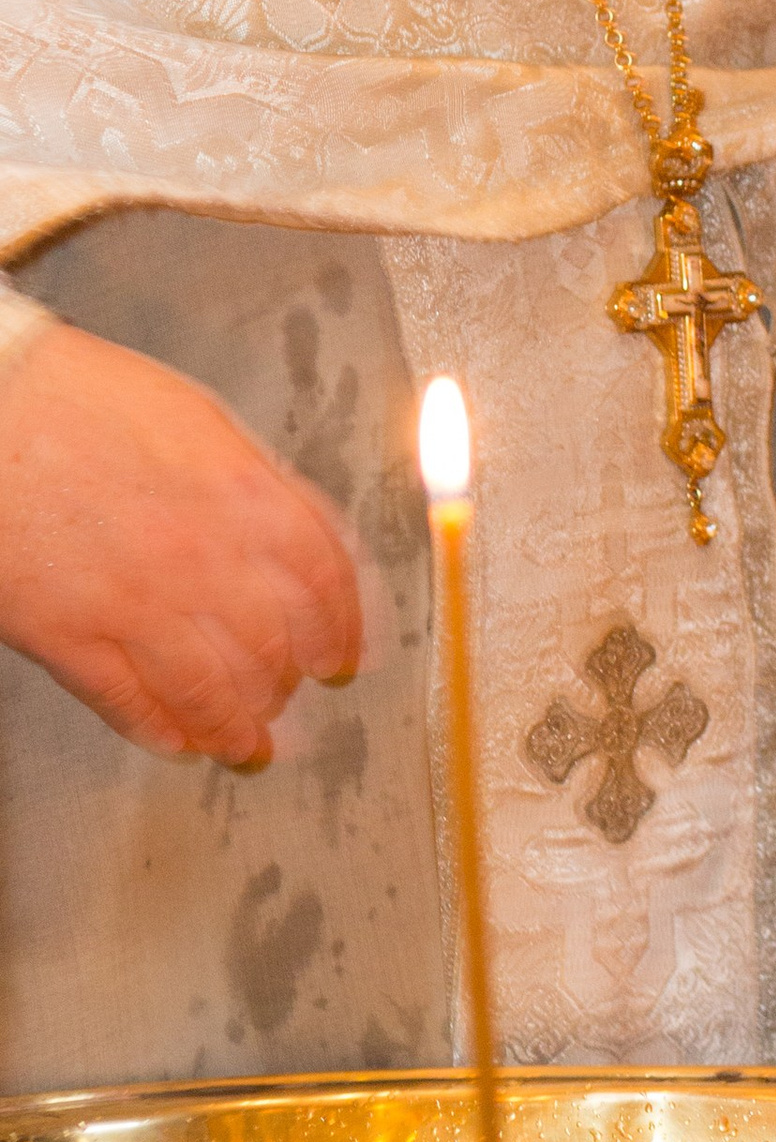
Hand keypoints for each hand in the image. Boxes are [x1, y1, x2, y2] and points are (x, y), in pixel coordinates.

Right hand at [0, 321, 363, 765]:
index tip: (342, 655)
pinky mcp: (67, 638)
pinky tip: (176, 742)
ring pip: (208, 693)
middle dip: (287, 683)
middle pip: (272, 649)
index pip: (325, 583)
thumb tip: (290, 529)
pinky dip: (159, 731)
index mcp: (246, 496)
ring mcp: (134, 606)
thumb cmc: (79, 397)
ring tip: (245, 745)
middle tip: (289, 697)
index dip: (342, 630)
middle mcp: (202, 560)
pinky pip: (128, 703)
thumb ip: (251, 479)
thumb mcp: (195, 418)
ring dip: (235, 728)